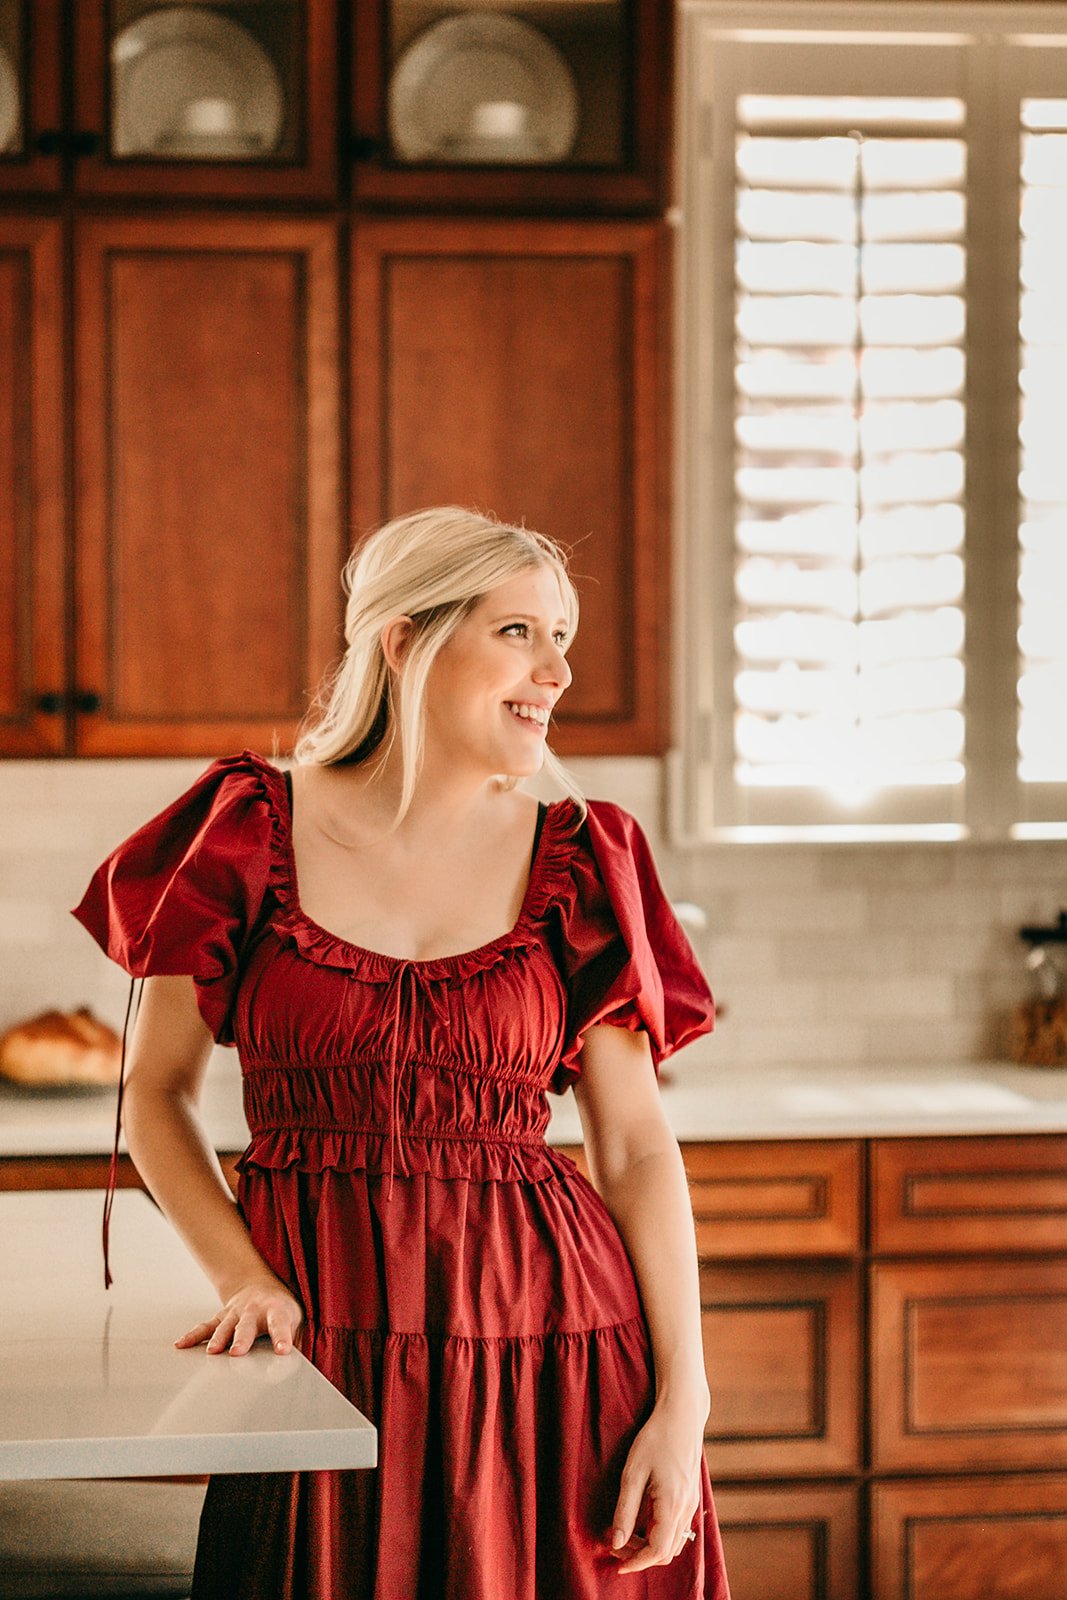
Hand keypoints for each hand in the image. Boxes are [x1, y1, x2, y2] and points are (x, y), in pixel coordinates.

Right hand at [175, 1274, 303, 1356]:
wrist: (261, 1285)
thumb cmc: (280, 1308)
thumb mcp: (295, 1319)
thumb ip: (295, 1341)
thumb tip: (300, 1368)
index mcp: (276, 1311)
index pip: (281, 1325)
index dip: (282, 1338)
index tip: (283, 1350)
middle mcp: (254, 1310)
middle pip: (247, 1325)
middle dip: (242, 1339)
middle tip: (238, 1353)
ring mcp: (235, 1312)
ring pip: (225, 1326)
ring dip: (218, 1339)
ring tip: (212, 1352)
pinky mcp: (221, 1316)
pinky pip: (205, 1326)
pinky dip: (193, 1335)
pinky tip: (181, 1344)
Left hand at [605, 1400, 705, 1573]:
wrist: (682, 1415)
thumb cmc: (655, 1439)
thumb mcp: (632, 1473)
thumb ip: (625, 1511)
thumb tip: (615, 1542)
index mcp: (673, 1505)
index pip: (657, 1551)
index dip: (636, 1562)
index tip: (617, 1563)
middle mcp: (687, 1509)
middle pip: (667, 1551)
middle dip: (641, 1555)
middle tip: (616, 1544)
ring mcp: (692, 1503)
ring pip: (674, 1542)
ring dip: (651, 1545)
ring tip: (626, 1532)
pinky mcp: (692, 1496)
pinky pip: (679, 1528)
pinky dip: (661, 1534)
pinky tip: (643, 1520)